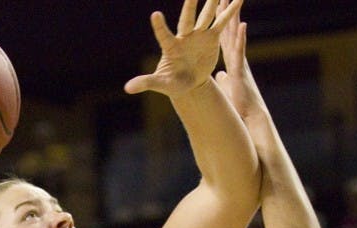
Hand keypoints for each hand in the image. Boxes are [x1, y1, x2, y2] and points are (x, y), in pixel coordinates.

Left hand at [124, 0, 243, 98]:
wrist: (189, 82)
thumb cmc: (172, 82)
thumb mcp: (160, 83)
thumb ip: (146, 82)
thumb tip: (127, 88)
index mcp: (171, 47)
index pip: (163, 35)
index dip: (159, 26)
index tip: (155, 15)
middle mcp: (185, 36)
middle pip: (187, 18)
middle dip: (190, 4)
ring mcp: (199, 35)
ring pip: (206, 15)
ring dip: (212, 1)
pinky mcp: (211, 38)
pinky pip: (221, 23)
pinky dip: (229, 12)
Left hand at [212, 2, 264, 121]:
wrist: (249, 116)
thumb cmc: (240, 104)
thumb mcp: (228, 88)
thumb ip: (224, 80)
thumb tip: (219, 75)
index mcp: (232, 61)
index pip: (224, 37)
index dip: (221, 22)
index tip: (217, 6)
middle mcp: (236, 58)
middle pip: (229, 31)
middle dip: (226, 13)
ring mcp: (239, 63)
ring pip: (235, 37)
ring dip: (234, 19)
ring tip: (234, 1)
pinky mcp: (240, 71)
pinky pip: (240, 51)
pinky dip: (240, 38)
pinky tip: (241, 24)